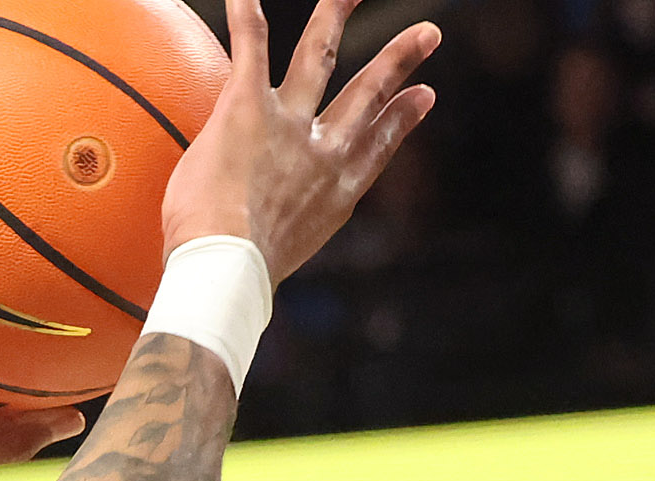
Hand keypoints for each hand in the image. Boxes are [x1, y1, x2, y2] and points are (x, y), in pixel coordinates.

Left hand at [155, 0, 439, 279]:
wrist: (227, 269)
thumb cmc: (234, 280)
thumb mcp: (271, 266)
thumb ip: (270, 245)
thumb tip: (242, 264)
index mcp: (336, 191)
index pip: (377, 146)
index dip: (402, 119)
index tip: (425, 97)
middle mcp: (322, 151)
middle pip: (368, 94)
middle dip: (398, 61)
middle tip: (427, 33)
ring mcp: (288, 123)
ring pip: (321, 56)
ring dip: (336, 17)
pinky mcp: (247, 107)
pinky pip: (251, 49)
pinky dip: (247, 17)